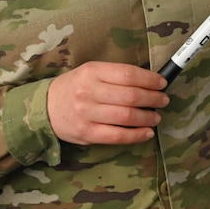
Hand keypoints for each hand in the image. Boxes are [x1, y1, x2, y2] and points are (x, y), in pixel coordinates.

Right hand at [47, 61, 168, 144]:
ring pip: (126, 117)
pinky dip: (136, 135)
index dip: (150, 80)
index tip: (162, 83)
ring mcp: (87, 114)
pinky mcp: (87, 134)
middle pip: (130, 97)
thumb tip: (151, 81)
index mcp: (92, 72)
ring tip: (156, 116)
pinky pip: (117, 137)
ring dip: (147, 118)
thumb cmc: (76, 86)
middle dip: (153, 99)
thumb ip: (117, 75)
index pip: (128, 74)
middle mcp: (88, 92)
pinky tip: (147, 133)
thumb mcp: (92, 71)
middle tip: (163, 100)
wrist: (46, 108)